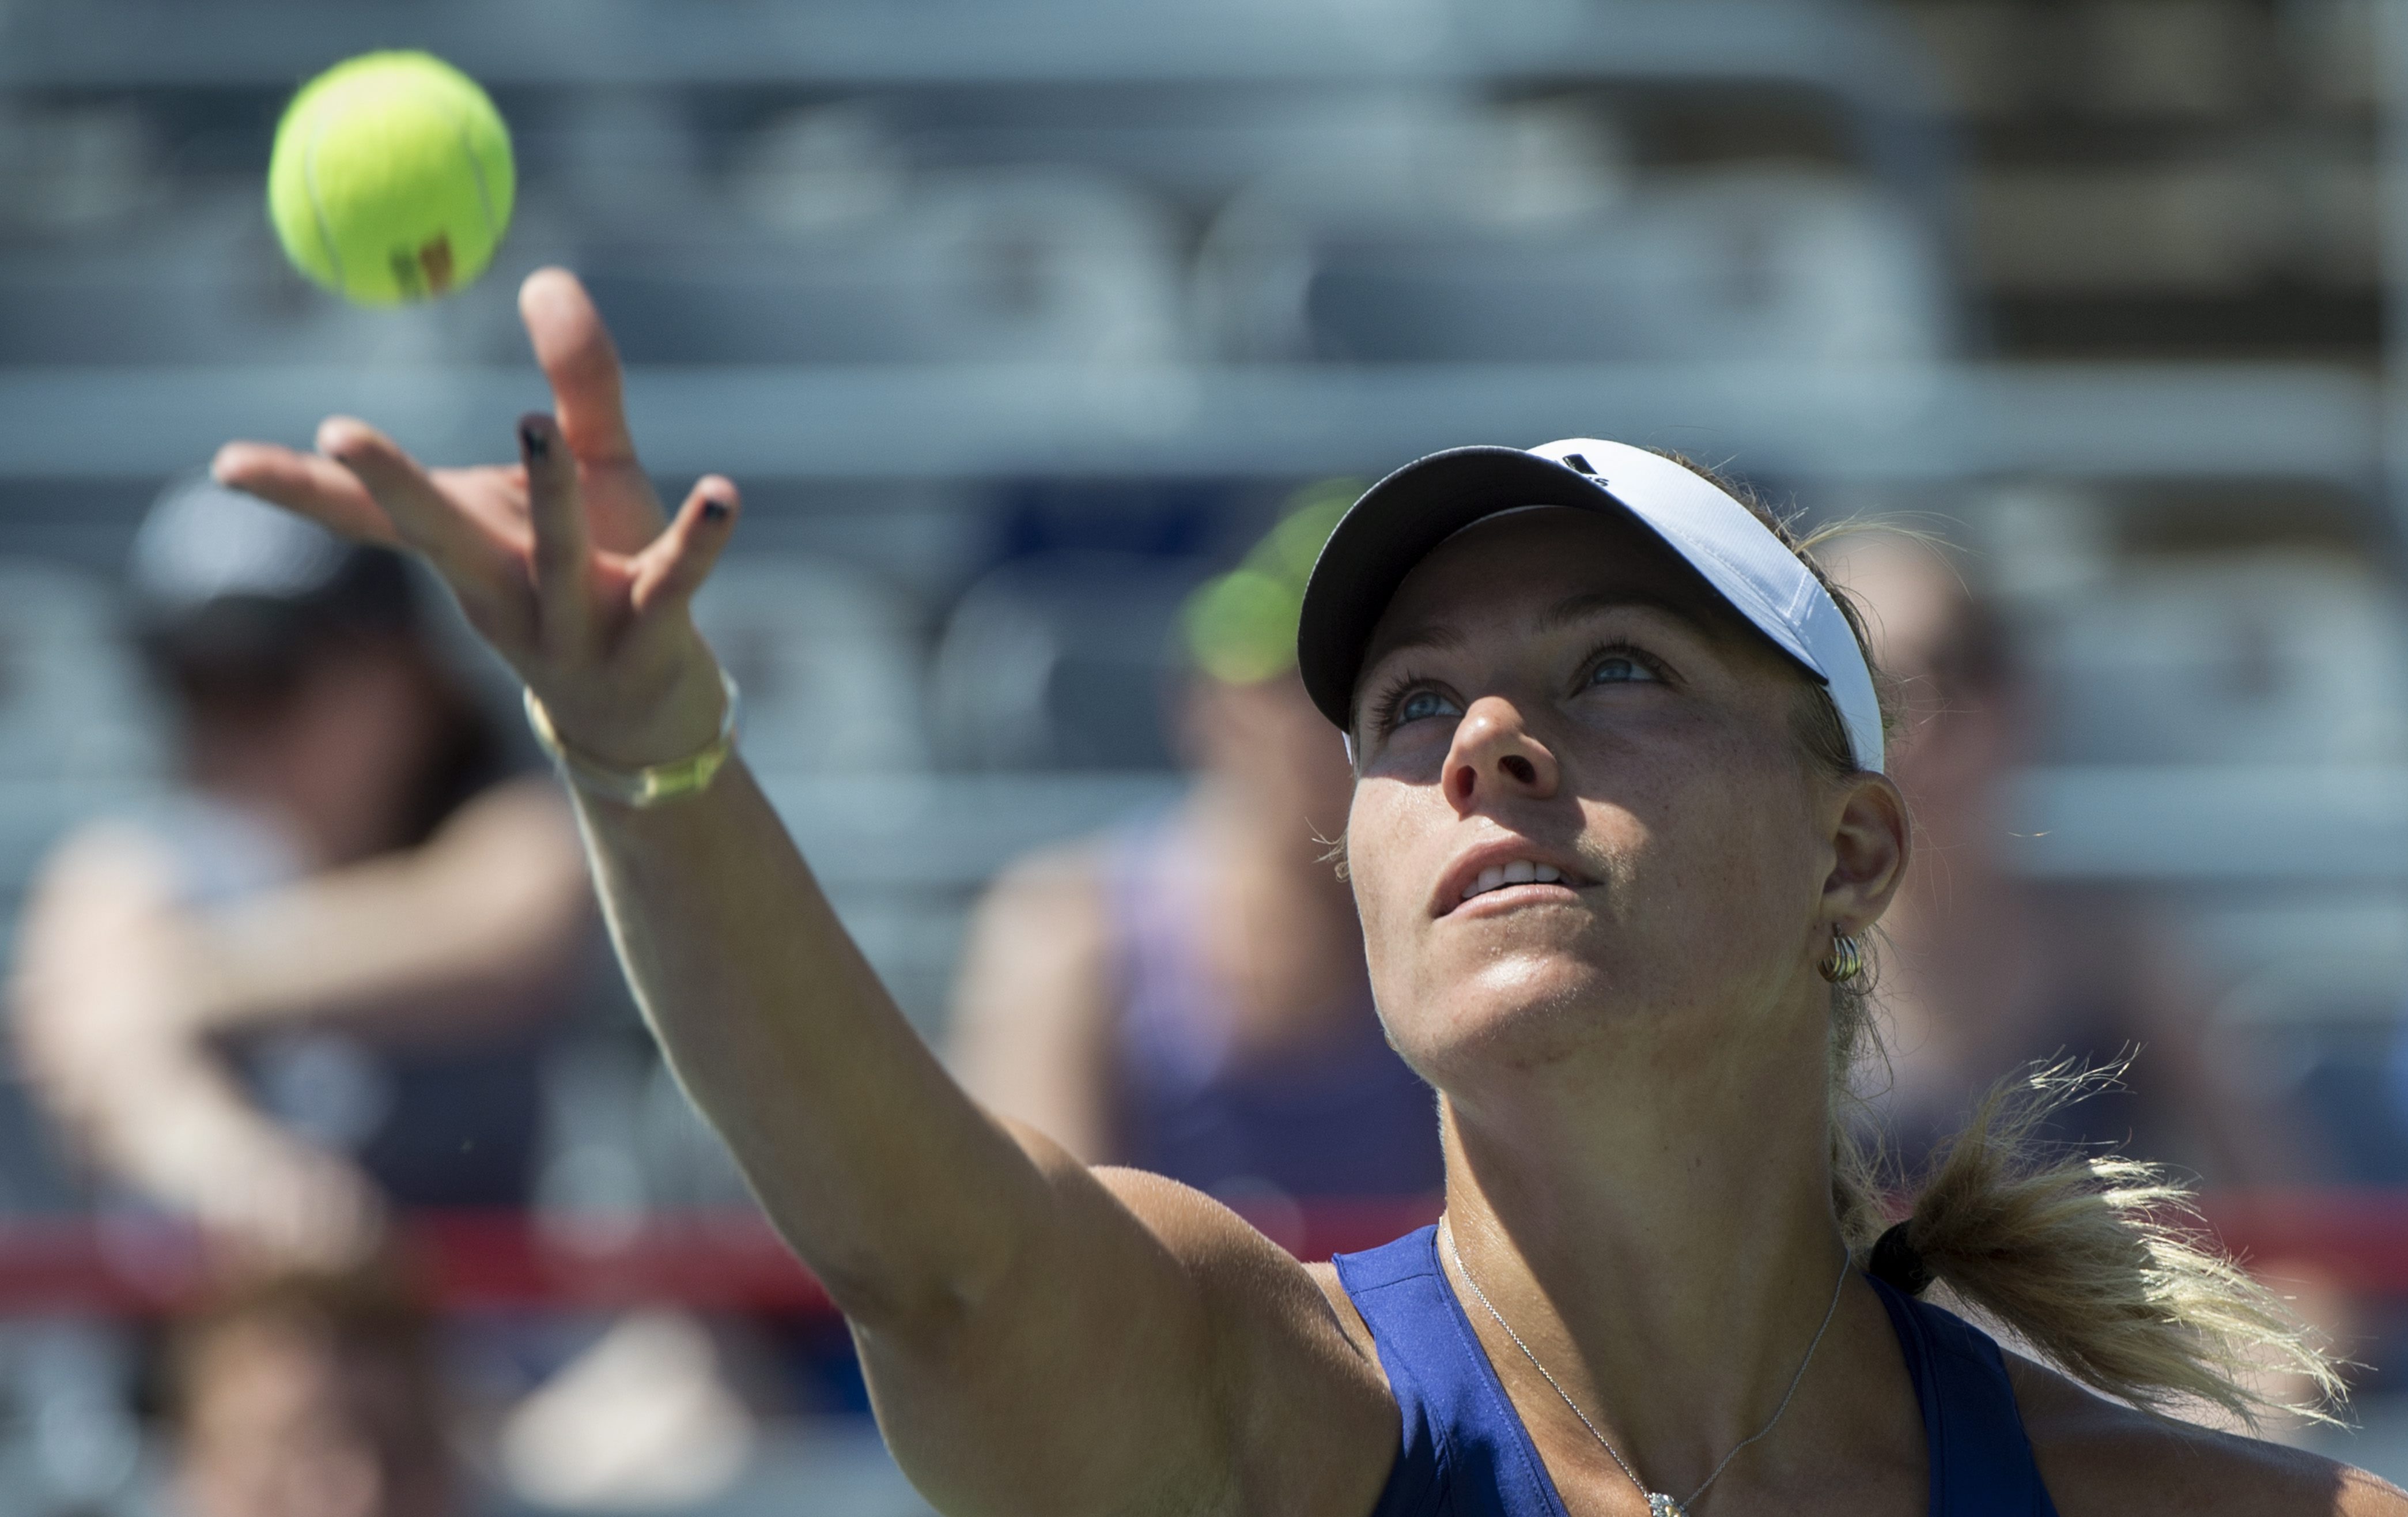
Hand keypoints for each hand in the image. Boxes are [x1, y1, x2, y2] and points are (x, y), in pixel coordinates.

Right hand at [213, 268, 739, 767]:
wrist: (646, 707)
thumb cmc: (601, 575)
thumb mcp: (590, 471)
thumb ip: (575, 379)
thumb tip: (545, 275)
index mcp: (470, 549)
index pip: (368, 517)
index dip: (299, 489)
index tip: (224, 462)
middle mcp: (505, 590)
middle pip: (437, 535)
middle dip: (390, 484)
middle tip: (338, 432)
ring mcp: (574, 624)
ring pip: (555, 559)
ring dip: (546, 494)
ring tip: (536, 425)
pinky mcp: (650, 639)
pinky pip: (676, 583)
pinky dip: (702, 539)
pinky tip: (723, 493)